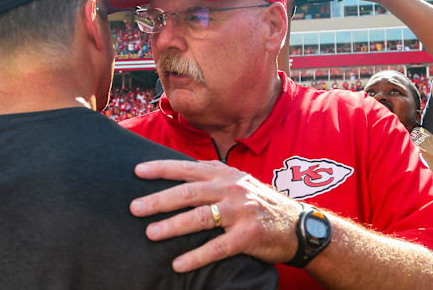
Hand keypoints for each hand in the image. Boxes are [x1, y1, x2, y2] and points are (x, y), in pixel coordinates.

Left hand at [130, 160, 302, 271]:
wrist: (298, 225)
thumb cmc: (260, 203)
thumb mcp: (238, 182)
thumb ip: (212, 177)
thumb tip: (177, 176)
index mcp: (225, 174)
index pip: (187, 169)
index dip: (161, 168)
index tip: (137, 171)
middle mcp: (231, 188)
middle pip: (188, 193)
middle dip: (158, 200)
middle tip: (134, 208)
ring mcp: (241, 212)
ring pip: (200, 217)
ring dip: (172, 226)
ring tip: (151, 233)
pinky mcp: (248, 236)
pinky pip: (217, 247)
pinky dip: (195, 257)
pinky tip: (178, 264)